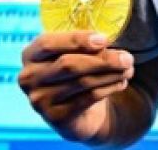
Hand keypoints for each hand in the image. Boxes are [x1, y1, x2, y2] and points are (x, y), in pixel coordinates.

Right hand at [18, 31, 135, 141]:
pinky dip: (109, 88)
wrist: (78, 110)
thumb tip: (106, 41)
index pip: (48, 43)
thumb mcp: (77, 53)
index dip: (76, 39)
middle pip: (68, 64)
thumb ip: (85, 44)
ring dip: (110, 74)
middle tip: (127, 58)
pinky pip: (88, 98)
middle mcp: (29, 78)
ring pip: (82, 82)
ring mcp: (40, 100)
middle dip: (102, 59)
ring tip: (128, 69)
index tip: (104, 39)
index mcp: (30, 55)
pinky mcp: (55, 117)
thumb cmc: (77, 71)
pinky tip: (121, 82)